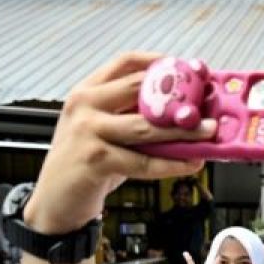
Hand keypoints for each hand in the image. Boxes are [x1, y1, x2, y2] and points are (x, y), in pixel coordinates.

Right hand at [23, 53, 211, 232]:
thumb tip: (185, 115)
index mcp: (87, 91)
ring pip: (146, 126)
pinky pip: (143, 161)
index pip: (126, 63)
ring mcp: (88, 131)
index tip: (191, 68)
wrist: (54, 201)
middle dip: (179, 95)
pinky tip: (191, 163)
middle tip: (208, 102)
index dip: (161, 62)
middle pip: (140, 89)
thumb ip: (134, 118)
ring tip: (208, 131)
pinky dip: (172, 164)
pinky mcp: (95, 160)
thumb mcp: (106, 132)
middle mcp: (84, 105)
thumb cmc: (85, 164)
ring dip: (183, 130)